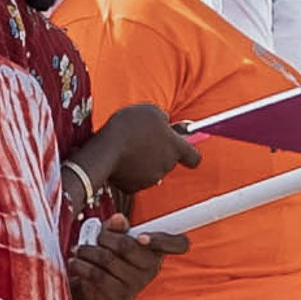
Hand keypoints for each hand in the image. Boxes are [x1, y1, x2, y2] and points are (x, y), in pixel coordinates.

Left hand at [67, 217, 172, 299]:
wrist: (95, 292)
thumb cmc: (109, 258)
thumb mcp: (112, 239)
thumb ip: (117, 228)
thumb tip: (118, 219)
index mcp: (156, 250)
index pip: (178, 243)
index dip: (162, 240)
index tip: (141, 237)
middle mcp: (151, 268)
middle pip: (127, 246)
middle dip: (104, 237)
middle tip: (94, 237)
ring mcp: (135, 284)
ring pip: (107, 259)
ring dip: (87, 251)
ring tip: (79, 250)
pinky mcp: (118, 297)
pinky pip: (96, 275)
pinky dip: (81, 265)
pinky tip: (76, 262)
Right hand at [78, 99, 197, 200]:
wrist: (106, 149)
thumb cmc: (129, 127)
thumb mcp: (151, 111)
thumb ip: (163, 118)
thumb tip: (164, 122)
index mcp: (175, 148)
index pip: (194, 158)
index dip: (189, 154)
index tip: (184, 149)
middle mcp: (167, 165)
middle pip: (168, 161)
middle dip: (158, 153)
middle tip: (143, 140)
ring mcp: (150, 179)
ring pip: (151, 170)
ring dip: (143, 162)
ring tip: (128, 148)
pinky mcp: (133, 188)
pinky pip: (133, 180)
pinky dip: (128, 172)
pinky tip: (119, 160)